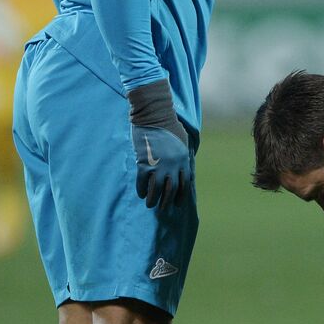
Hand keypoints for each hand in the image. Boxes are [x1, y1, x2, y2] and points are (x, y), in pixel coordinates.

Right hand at [126, 79, 191, 208]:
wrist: (154, 113)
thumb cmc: (169, 124)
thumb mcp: (182, 140)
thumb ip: (182, 154)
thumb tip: (183, 165)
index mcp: (183, 160)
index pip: (184, 184)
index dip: (180, 196)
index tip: (177, 204)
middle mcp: (173, 166)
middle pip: (171, 190)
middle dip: (166, 202)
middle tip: (162, 209)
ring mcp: (158, 165)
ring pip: (156, 190)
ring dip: (152, 199)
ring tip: (149, 204)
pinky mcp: (144, 163)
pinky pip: (142, 182)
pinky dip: (141, 189)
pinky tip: (140, 193)